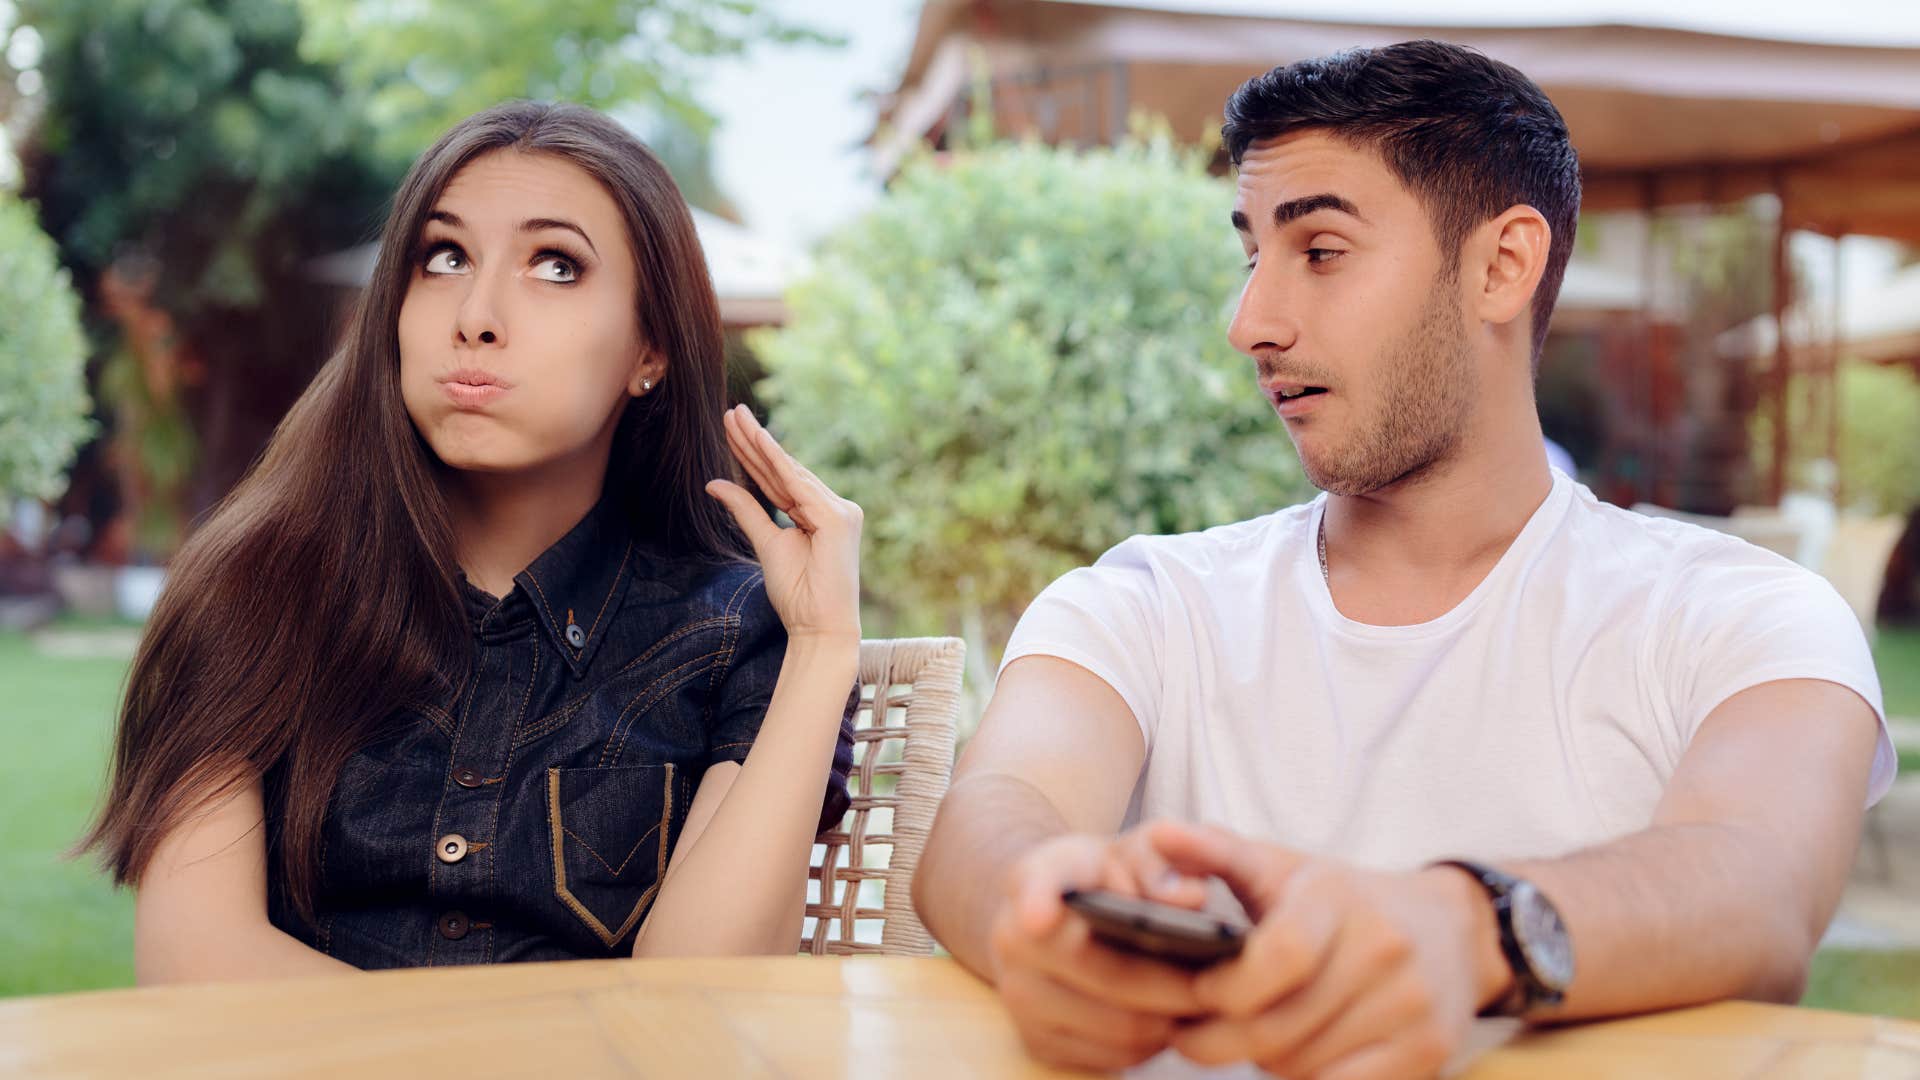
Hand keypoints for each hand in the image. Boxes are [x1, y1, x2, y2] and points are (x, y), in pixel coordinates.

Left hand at [705, 405, 861, 641]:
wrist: (818, 626)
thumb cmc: (798, 593)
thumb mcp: (766, 543)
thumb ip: (745, 511)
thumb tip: (714, 483)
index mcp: (818, 514)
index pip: (779, 479)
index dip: (753, 455)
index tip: (730, 430)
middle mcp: (833, 507)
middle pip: (784, 470)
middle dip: (754, 441)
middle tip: (730, 411)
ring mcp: (838, 511)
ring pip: (790, 472)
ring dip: (760, 443)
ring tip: (736, 418)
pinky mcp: (837, 519)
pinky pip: (799, 485)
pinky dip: (778, 462)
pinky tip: (759, 441)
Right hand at [986, 830, 1212, 1071]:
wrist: (1050, 916)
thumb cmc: (1102, 878)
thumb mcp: (1129, 849)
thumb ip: (1160, 860)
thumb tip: (1193, 897)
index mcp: (1035, 877)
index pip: (1035, 886)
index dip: (1036, 902)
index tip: (1040, 917)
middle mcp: (1012, 940)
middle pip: (1110, 978)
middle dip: (1178, 986)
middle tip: (1224, 983)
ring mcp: (1019, 997)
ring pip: (1119, 1029)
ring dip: (1171, 1020)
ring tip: (1204, 1001)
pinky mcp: (1036, 1042)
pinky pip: (1112, 1058)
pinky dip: (1150, 1044)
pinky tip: (1169, 1017)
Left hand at [1145, 822, 1496, 1079]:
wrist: (1449, 929)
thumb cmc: (1342, 900)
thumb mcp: (1281, 865)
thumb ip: (1213, 852)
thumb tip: (1159, 835)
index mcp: (1338, 896)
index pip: (1279, 957)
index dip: (1225, 989)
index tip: (1196, 995)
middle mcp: (1384, 947)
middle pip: (1279, 1026)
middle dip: (1222, 1039)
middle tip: (1196, 1033)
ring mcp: (1412, 1002)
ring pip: (1302, 1064)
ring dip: (1263, 1062)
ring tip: (1252, 1035)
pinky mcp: (1430, 1049)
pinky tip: (1295, 1056)